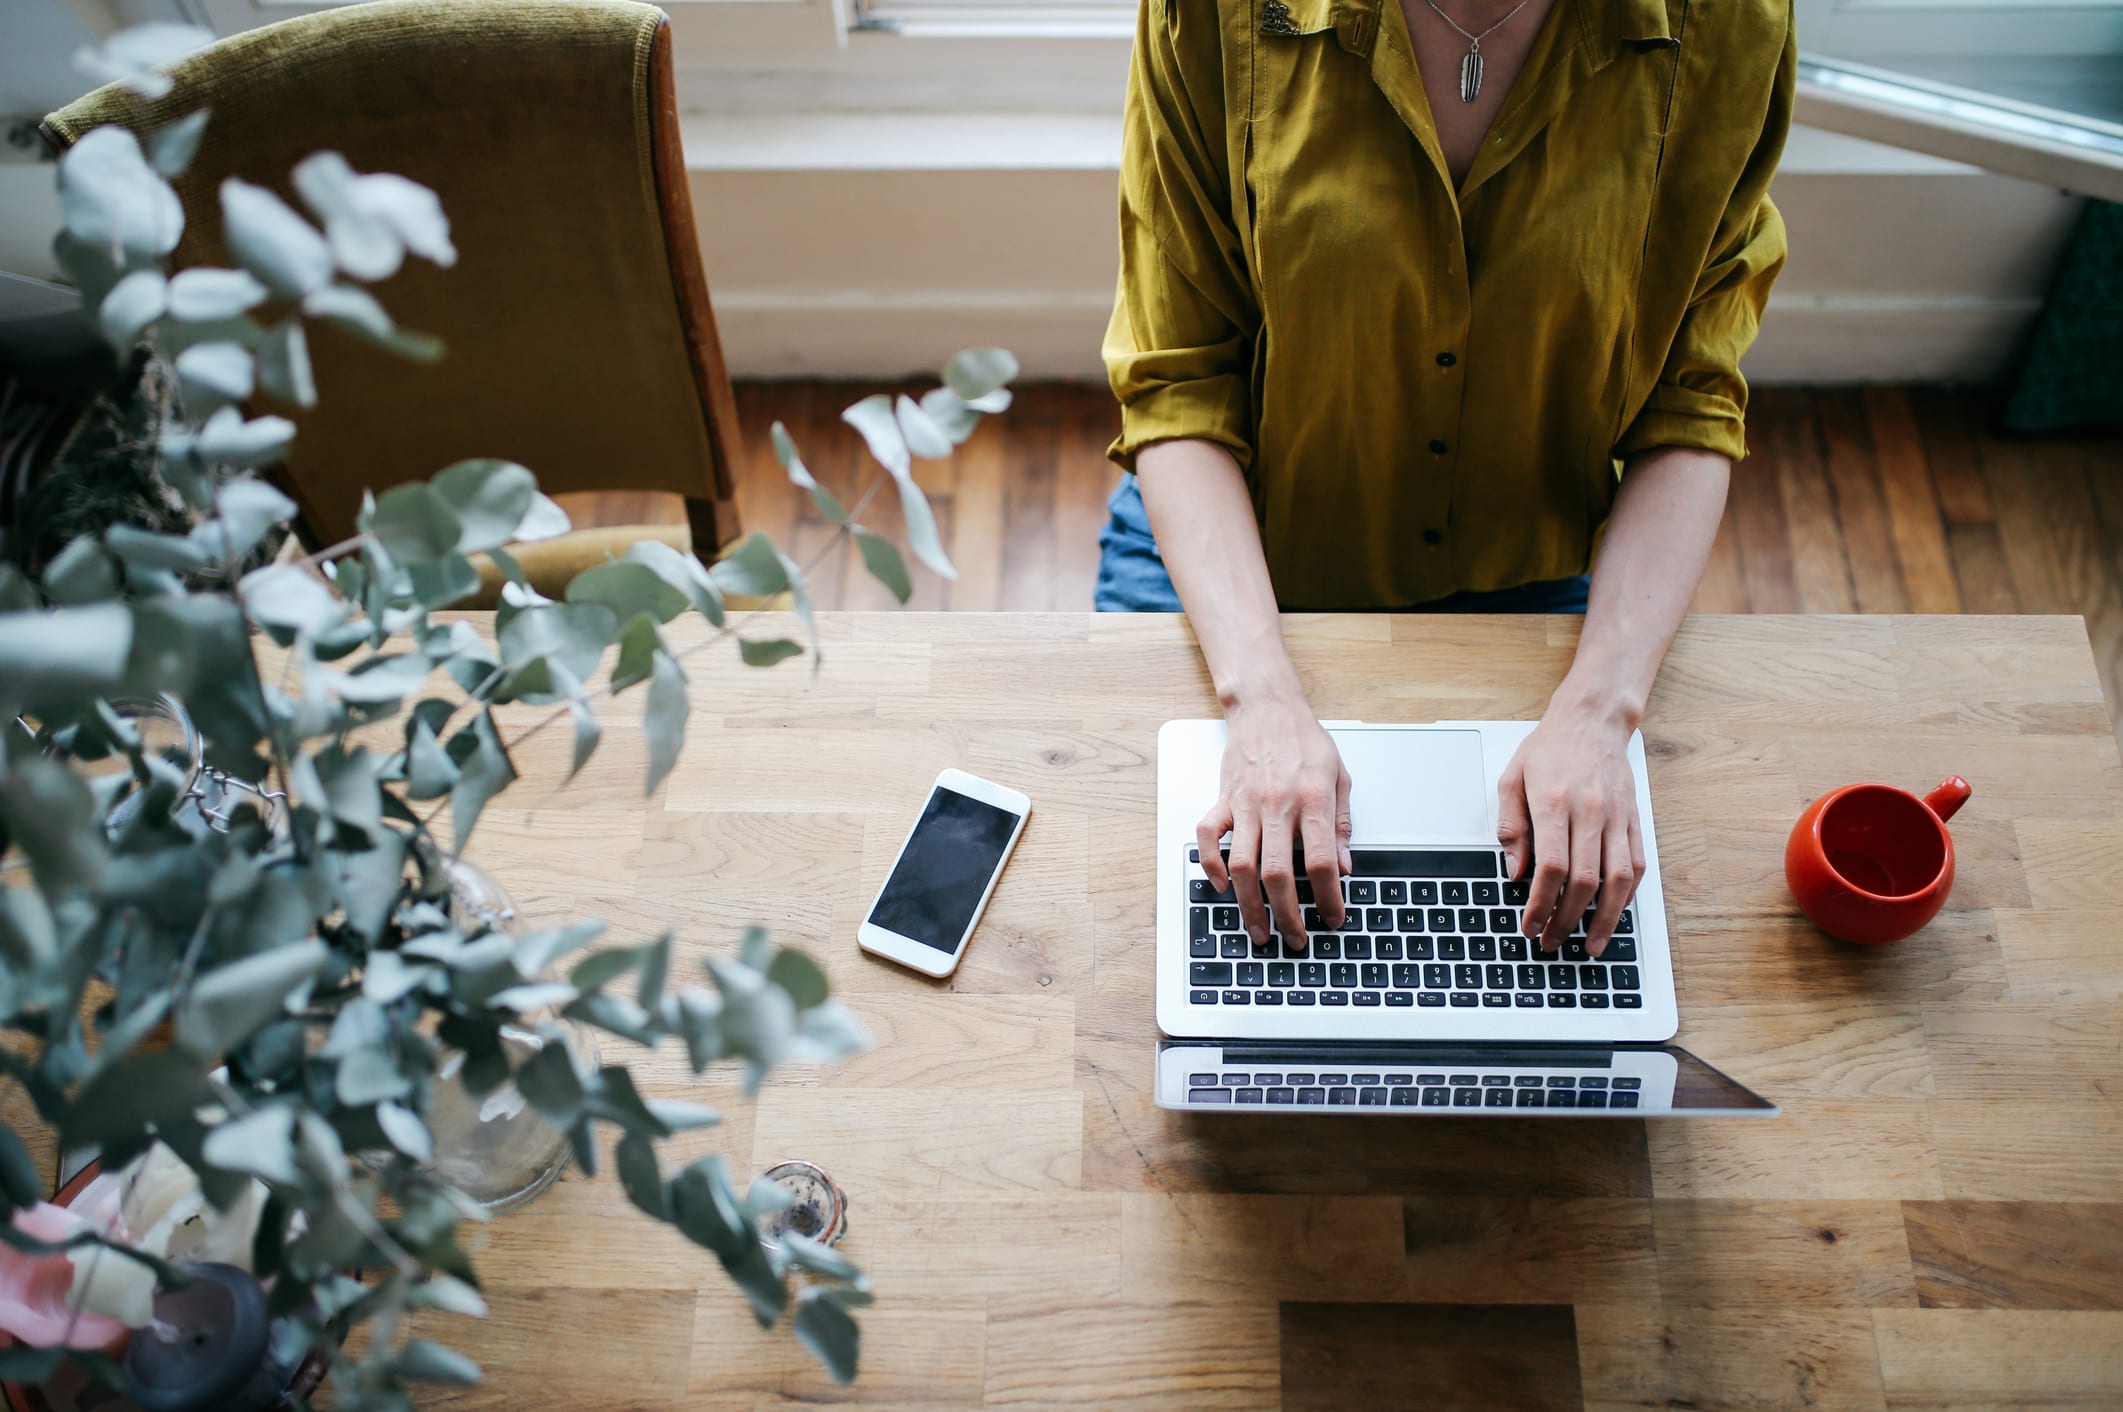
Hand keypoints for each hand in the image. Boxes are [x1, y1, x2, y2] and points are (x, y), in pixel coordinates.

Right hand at [1197, 687, 1352, 952]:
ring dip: (1249, 905)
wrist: (1267, 707)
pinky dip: (1212, 865)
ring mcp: (1245, 803)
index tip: (1334, 917)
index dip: (1329, 896)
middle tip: (1295, 939)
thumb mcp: (1340, 777)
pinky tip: (1223, 885)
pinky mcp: (1223, 799)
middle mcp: (1277, 804)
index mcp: (1312, 799)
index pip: (1321, 861)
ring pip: (1242, 865)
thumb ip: (1340, 825)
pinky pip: (1208, 837)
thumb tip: (1345, 868)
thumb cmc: (1304, 740)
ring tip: (1259, 930)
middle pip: (1277, 873)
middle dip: (1287, 915)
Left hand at [1495, 695, 1645, 956]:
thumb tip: (1515, 873)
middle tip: (1551, 941)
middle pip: (1585, 881)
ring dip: (1605, 919)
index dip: (1541, 904)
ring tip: (1592, 944)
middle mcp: (1590, 812)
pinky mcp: (1634, 819)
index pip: (1551, 867)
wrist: (1593, 719)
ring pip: (1618, 880)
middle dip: (1567, 919)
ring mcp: (1617, 817)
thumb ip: (1510, 827)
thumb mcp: (1512, 779)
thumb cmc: (1549, 748)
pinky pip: (1637, 865)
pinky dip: (1627, 895)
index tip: (1530, 925)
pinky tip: (1614, 913)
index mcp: (1555, 803)